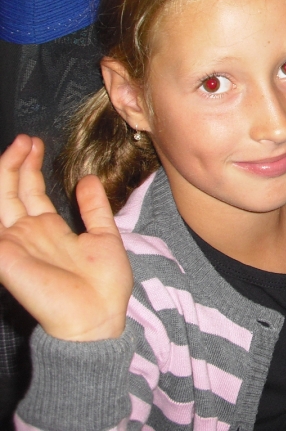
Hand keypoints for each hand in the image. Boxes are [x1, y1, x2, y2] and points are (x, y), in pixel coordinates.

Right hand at [0, 135, 131, 340]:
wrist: (98, 316)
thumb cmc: (104, 284)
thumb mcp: (104, 236)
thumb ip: (94, 208)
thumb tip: (88, 178)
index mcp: (49, 230)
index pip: (31, 192)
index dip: (31, 167)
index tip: (37, 143)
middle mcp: (27, 234)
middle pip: (13, 191)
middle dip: (16, 163)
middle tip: (25, 139)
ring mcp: (14, 244)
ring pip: (1, 202)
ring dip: (6, 173)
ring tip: (17, 146)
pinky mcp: (5, 257)